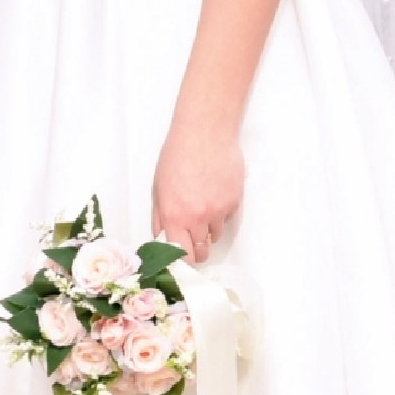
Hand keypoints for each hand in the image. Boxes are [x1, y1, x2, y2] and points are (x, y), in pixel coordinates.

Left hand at [152, 116, 243, 257]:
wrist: (205, 134)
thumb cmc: (177, 156)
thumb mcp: (159, 187)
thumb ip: (160, 217)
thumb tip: (162, 238)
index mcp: (175, 216)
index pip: (181, 255)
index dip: (181, 260)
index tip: (180, 259)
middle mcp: (198, 218)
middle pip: (201, 252)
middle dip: (196, 250)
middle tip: (192, 238)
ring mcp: (218, 212)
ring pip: (214, 236)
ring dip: (208, 229)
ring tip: (203, 206)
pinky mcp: (234, 203)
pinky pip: (226, 219)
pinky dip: (220, 213)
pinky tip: (214, 194)